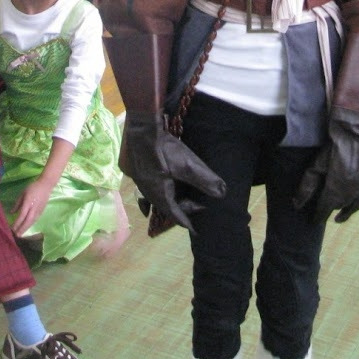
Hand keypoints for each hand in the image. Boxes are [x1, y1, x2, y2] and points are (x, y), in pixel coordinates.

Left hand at [13, 176, 54, 235]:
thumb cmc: (33, 187)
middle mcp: (34, 208)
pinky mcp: (42, 211)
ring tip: (21, 233)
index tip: (12, 228)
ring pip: (32, 221)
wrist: (46, 185)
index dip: (17, 223)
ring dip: (26, 228)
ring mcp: (39, 210)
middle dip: (22, 228)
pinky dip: (31, 225)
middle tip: (16, 235)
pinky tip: (27, 227)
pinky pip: (35, 219)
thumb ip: (17, 204)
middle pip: (27, 221)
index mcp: (28, 203)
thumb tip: (11, 212)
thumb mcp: (23, 193)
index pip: (22, 215)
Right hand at [120, 112, 226, 232]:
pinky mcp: (136, 170)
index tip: (195, 229)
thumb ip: (205, 180)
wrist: (141, 128)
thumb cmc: (164, 150)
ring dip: (168, 200)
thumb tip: (222, 194)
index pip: (175, 214)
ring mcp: (139, 181)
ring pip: (155, 198)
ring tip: (177, 201)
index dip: (186, 221)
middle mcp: (147, 192)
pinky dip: (156, 192)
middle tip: (196, 205)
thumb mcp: (188, 165)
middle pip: (165, 207)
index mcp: (160, 195)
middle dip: (180, 209)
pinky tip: (156, 187)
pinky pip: (148, 188)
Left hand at [294, 106, 358, 224]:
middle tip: (327, 213)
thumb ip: (307, 186)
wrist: (358, 133)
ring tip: (339, 218)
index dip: (319, 216)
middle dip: (332, 210)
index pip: (324, 209)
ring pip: (354, 207)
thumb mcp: (317, 165)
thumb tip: (296, 205)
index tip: (315, 221)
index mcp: (334, 191)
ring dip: (347, 213)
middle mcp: (351, 195)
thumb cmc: (334, 147)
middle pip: (340, 207)